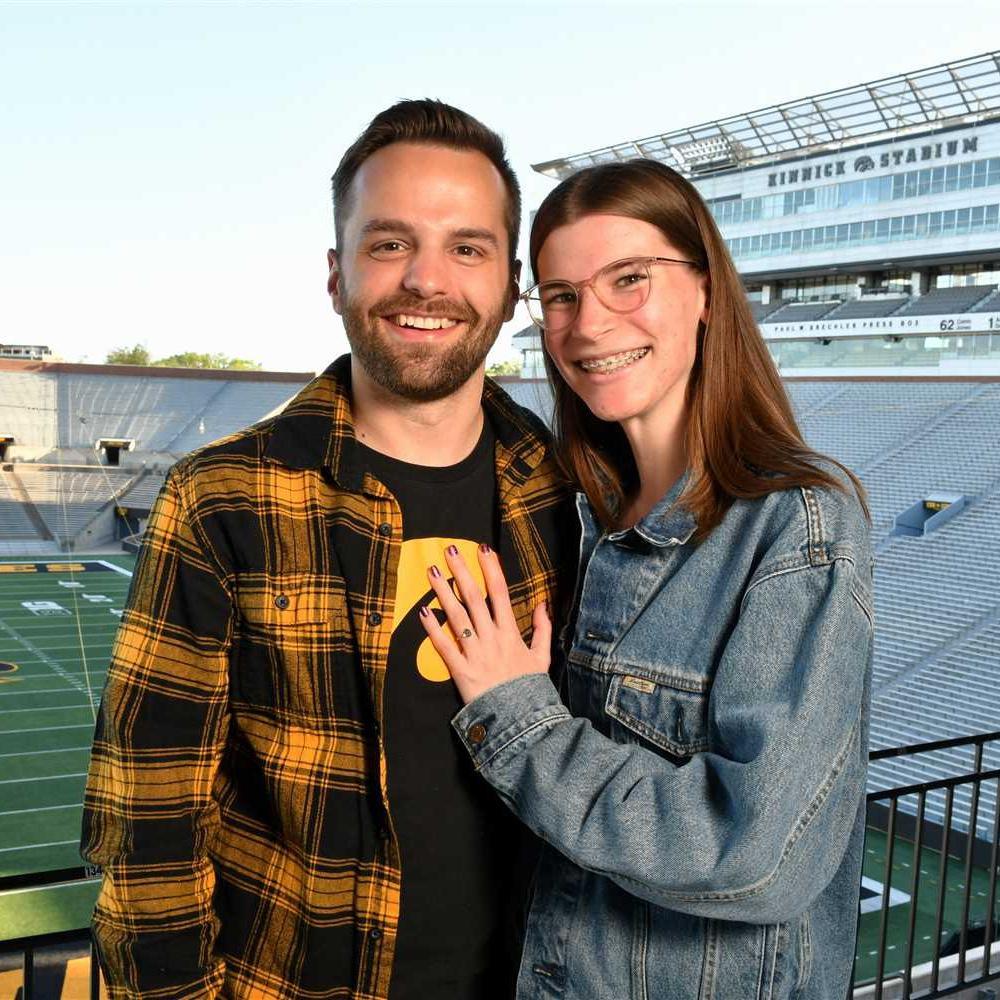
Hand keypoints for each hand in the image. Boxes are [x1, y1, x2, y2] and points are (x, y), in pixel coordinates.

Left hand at [419, 544, 550, 704]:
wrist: (519, 719)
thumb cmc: (529, 688)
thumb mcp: (542, 657)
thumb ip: (542, 628)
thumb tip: (543, 604)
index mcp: (511, 632)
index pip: (500, 593)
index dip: (491, 569)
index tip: (483, 549)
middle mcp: (491, 638)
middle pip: (474, 598)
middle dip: (462, 571)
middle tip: (450, 550)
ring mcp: (475, 653)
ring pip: (456, 616)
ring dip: (443, 592)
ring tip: (431, 572)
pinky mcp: (461, 670)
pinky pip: (444, 646)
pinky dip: (433, 629)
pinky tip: (423, 612)